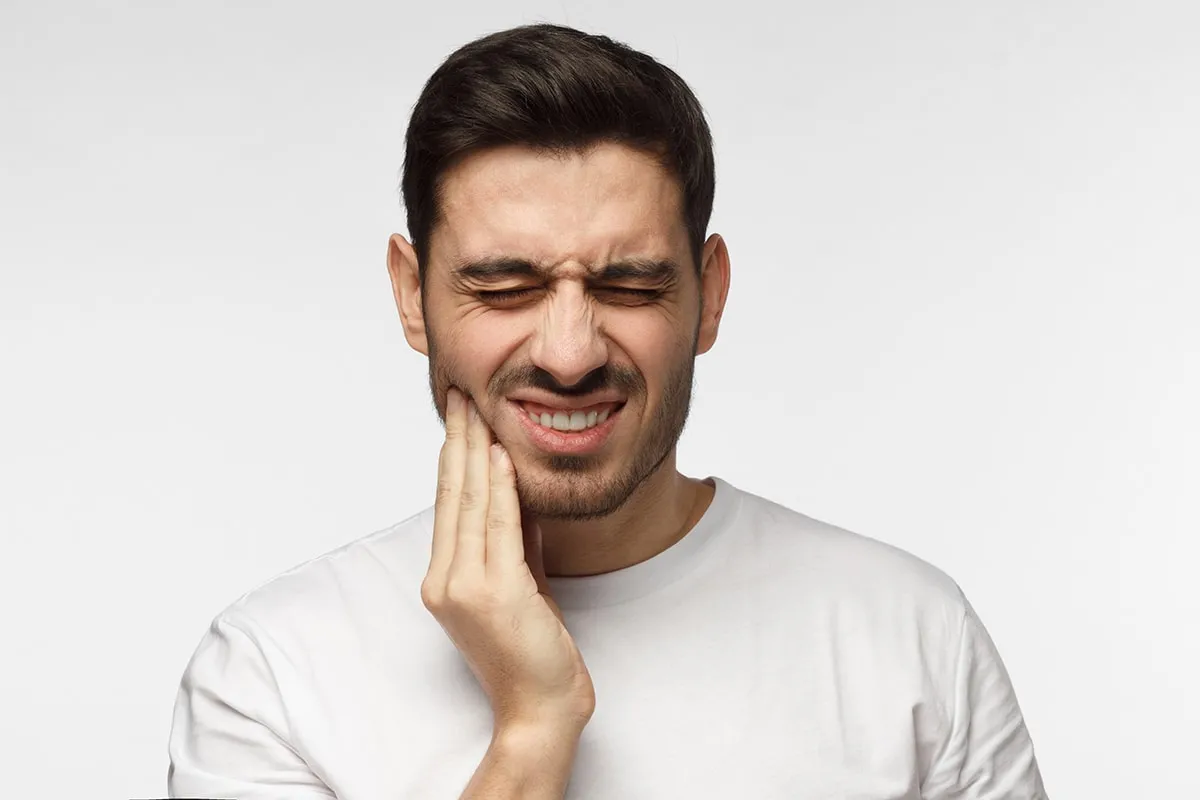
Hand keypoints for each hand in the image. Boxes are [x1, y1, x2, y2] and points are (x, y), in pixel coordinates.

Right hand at [422, 387, 595, 732]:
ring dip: (476, 449)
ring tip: (476, 407)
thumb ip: (515, 539)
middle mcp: (445, 580)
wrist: (540, 710)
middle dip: (458, 439)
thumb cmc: (533, 651)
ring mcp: (466, 588)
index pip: (449, 503)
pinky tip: (500, 454)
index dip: (454, 454)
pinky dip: (501, 487)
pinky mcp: (496, 594)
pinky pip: (499, 527)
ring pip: (472, 503)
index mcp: (445, 578)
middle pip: (452, 495)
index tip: (460, 414)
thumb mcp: (522, 582)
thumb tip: (520, 490)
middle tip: (459, 392)